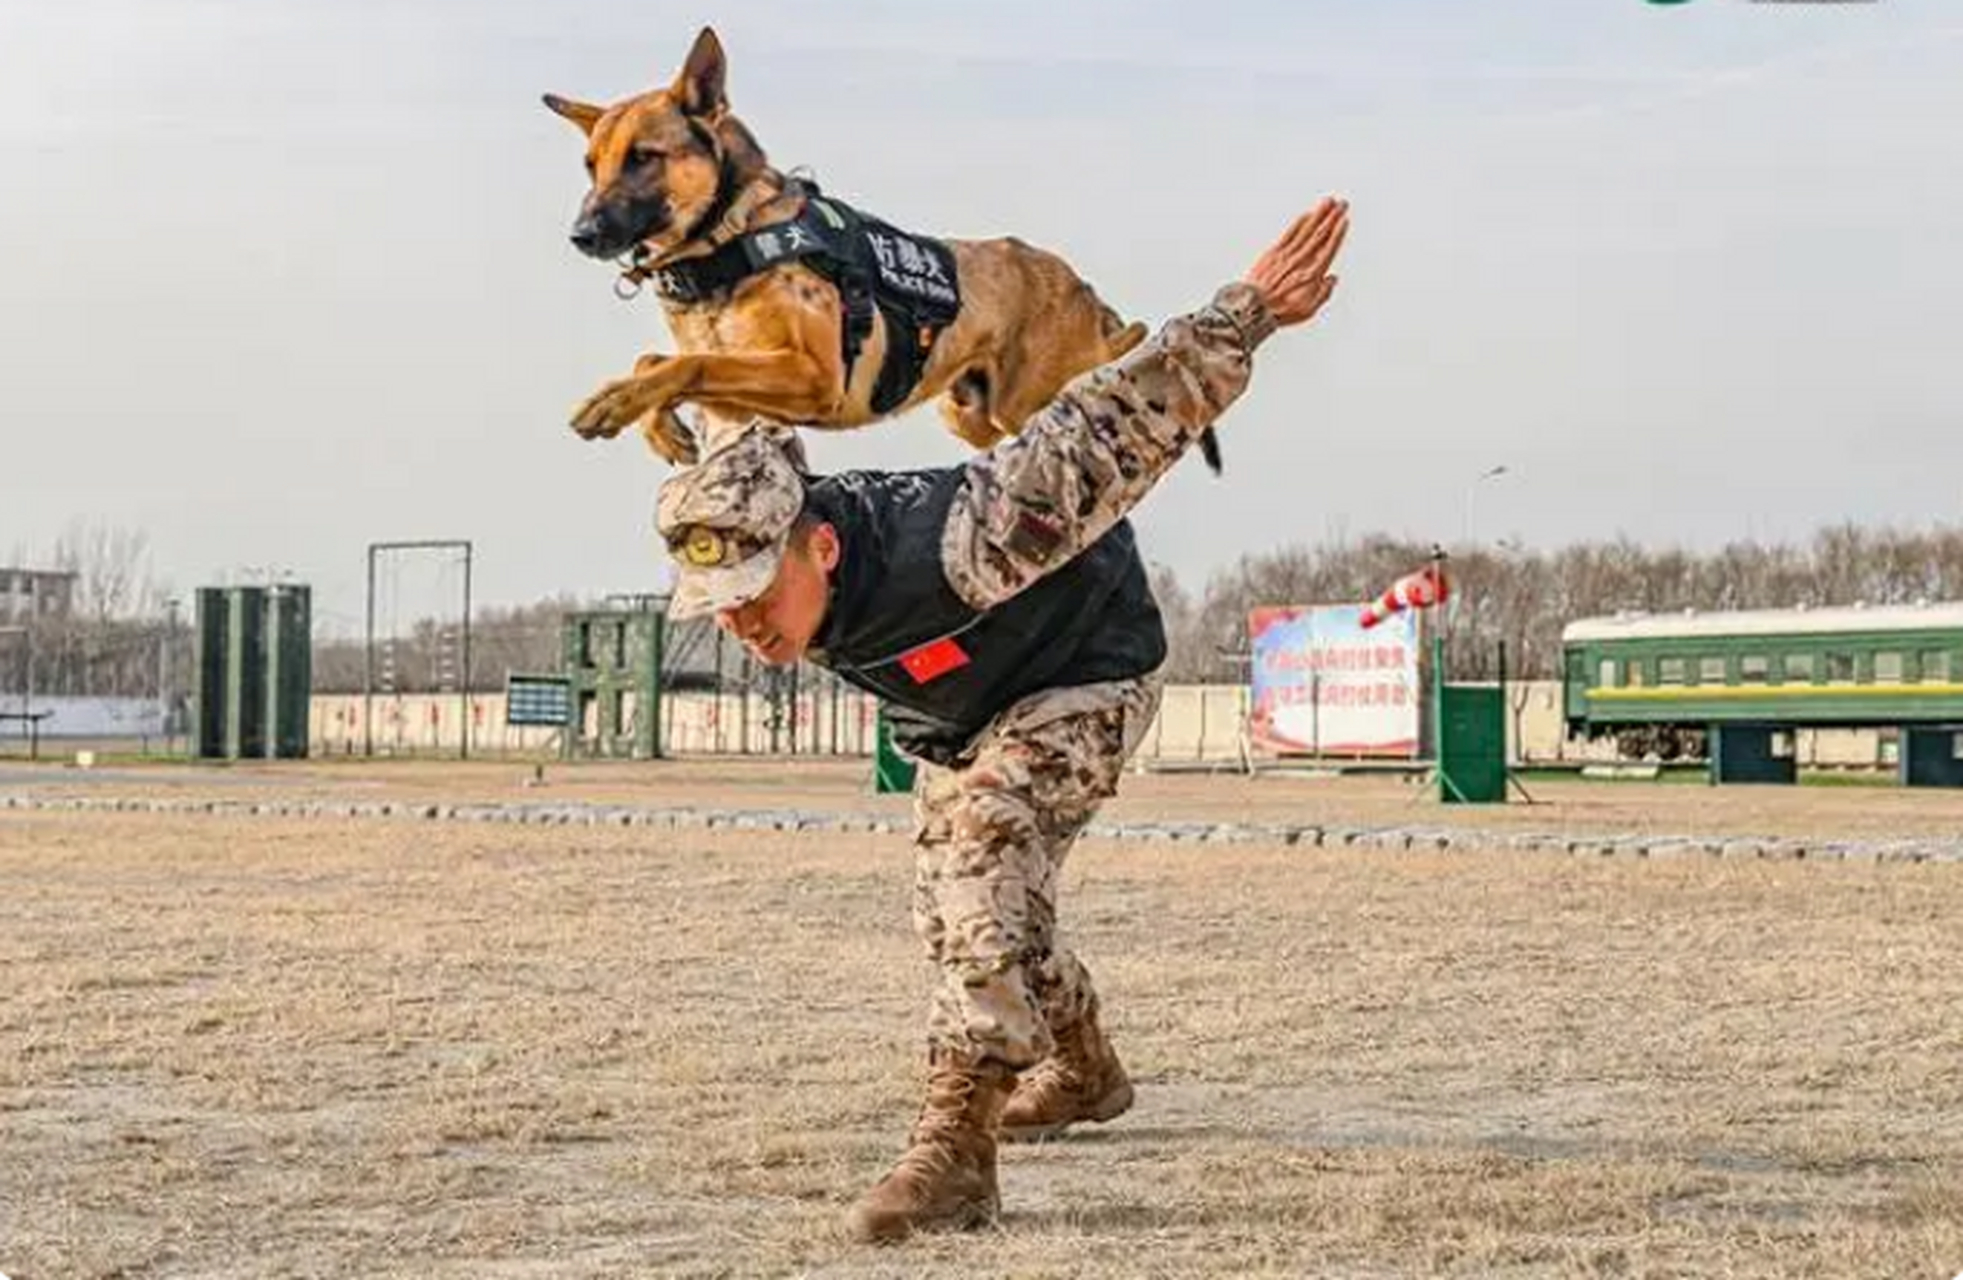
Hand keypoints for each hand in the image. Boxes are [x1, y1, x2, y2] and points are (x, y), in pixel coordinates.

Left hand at [1243, 197, 1348, 326]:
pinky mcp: (1273, 253)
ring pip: (1306, 231)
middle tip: (1343, 204)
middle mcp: (1300, 261)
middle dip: (1332, 218)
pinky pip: (1288, 234)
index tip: (1345, 221)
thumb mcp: (1307, 310)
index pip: (1328, 249)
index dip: (1338, 234)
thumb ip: (1323, 294)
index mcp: (1311, 275)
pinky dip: (1299, 223)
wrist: (1251, 307)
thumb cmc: (1279, 311)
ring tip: (1329, 202)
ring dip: (1318, 215)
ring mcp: (1286, 255)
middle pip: (1319, 235)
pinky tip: (1306, 214)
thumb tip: (1333, 279)